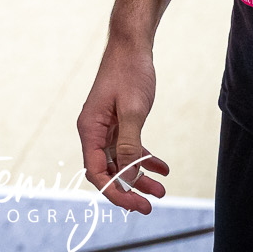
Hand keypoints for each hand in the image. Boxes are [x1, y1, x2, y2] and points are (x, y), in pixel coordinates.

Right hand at [75, 40, 168, 213]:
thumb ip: (129, 144)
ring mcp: (106, 128)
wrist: (131, 46)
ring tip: (162, 191)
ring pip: (120, 162)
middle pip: (107, 171)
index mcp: (89, 129)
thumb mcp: (133, 110)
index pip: (96, 172)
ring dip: (139, 178)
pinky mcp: (119, 123)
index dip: (115, 192)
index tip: (137, 204)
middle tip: (151, 205)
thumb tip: (128, 176)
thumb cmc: (129, 73)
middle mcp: (94, 131)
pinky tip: (163, 168)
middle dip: (129, 190)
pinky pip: (130, 149)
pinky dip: (145, 160)